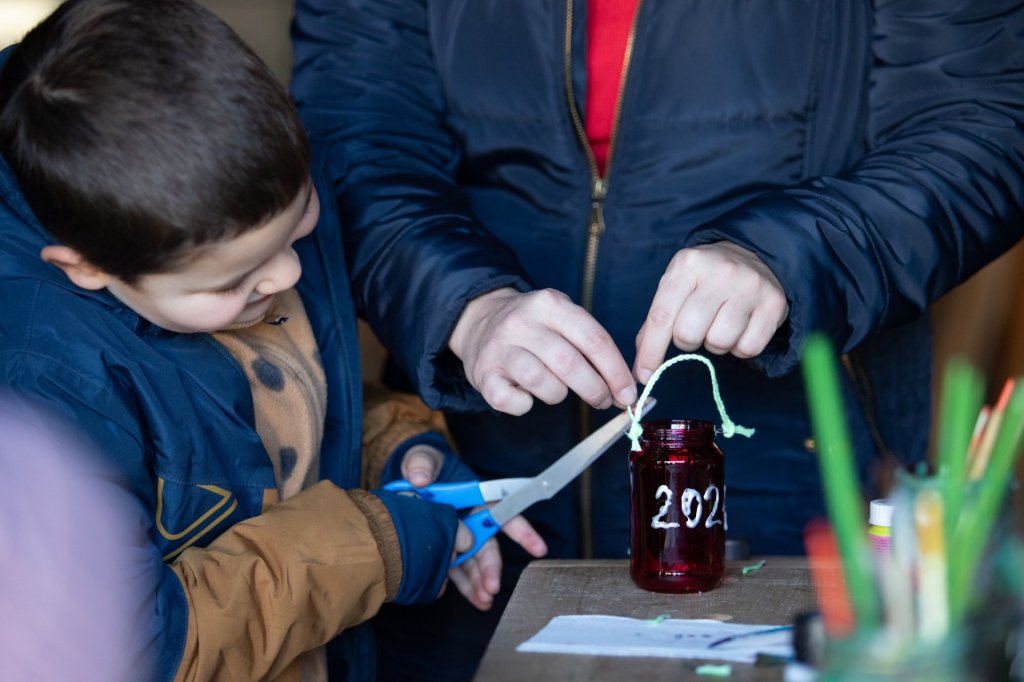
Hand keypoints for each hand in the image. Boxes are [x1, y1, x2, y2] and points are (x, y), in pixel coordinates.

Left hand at [400, 445, 547, 608]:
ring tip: (482, 601)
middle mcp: (471, 520)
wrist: (406, 479)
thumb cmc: (423, 465)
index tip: (538, 549)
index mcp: (475, 498)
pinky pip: (452, 569)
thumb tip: (420, 480)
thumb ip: (422, 465)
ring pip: (472, 563)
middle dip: (492, 568)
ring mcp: (457, 537)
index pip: (502, 514)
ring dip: (478, 583)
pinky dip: (456, 584)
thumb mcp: (422, 458)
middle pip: (487, 546)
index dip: (522, 532)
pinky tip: (455, 595)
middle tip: (492, 587)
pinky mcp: (442, 549)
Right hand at [449, 287, 636, 414]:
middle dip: (594, 389)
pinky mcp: (482, 372)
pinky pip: (510, 400)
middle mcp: (523, 322)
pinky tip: (527, 397)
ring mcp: (500, 347)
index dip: (616, 371)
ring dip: (557, 395)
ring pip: (541, 382)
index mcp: (550, 304)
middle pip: (569, 363)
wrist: (479, 320)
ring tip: (558, 390)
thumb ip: (591, 346)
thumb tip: (622, 387)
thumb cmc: (533, 327)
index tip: (628, 393)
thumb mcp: (561, 318)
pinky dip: (524, 405)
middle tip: (602, 401)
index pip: (594, 339)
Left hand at [633, 241, 788, 382]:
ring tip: (719, 324)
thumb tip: (643, 365)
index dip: (651, 351)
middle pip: (689, 334)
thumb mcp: (677, 284)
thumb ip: (658, 320)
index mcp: (688, 265)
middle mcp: (720, 272)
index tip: (644, 374)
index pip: (662, 316)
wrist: (753, 254)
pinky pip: (748, 348)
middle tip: (695, 328)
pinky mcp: (774, 304)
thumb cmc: (706, 277)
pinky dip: (740, 348)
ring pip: (719, 343)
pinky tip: (740, 329)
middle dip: (686, 341)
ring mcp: (750, 287)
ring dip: (715, 344)